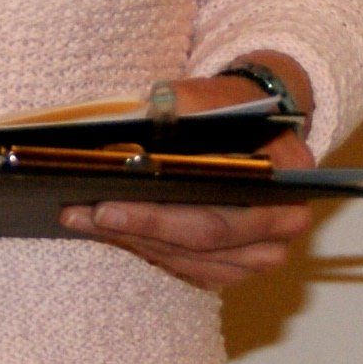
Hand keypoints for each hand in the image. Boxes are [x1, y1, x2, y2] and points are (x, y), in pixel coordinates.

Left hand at [61, 65, 317, 287]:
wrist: (257, 123)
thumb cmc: (230, 106)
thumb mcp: (207, 96)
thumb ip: (177, 110)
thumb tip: (130, 130)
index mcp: (285, 181)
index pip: (215, 217)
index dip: (156, 217)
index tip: (103, 207)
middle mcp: (283, 225)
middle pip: (199, 244)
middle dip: (133, 230)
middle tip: (77, 214)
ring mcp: (265, 250)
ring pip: (191, 261)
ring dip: (134, 241)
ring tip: (80, 219)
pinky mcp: (241, 261)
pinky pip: (191, 268)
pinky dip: (150, 249)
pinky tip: (110, 230)